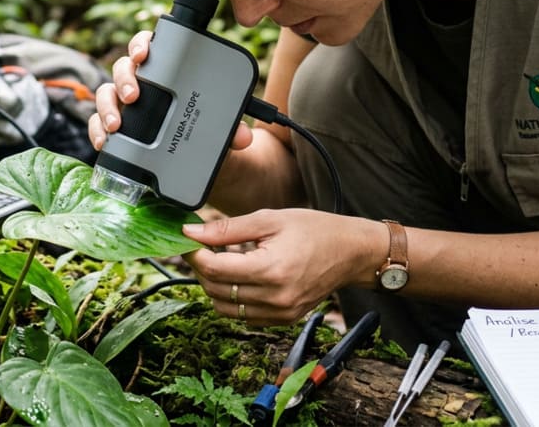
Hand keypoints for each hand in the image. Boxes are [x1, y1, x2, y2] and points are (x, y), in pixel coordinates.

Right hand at [88, 30, 252, 150]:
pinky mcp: (116, 127)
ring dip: (107, 107)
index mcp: (167, 71)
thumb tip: (241, 136)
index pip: (150, 46)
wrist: (204, 164)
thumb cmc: (209, 132)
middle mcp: (142, 82)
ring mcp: (126, 104)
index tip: (143, 54)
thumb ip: (231, 129)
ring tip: (116, 126)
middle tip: (133, 95)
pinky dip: (97, 131)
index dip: (141, 44)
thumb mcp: (222, 129)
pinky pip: (97, 123)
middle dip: (124, 79)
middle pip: (123, 68)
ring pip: (106, 94)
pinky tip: (103, 142)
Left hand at [182, 209, 377, 324]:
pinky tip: (238, 277)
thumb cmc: (314, 230)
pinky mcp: (283, 319)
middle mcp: (274, 297)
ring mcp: (279, 312)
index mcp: (270, 270)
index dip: (194, 254)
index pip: (213, 269)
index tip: (188, 239)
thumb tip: (191, 233)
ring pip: (224, 308)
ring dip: (213, 286)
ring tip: (219, 261)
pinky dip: (232, 299)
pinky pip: (243, 316)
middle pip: (215, 290)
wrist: (351, 252)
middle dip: (201, 268)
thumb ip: (227, 229)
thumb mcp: (269, 219)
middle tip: (200, 247)